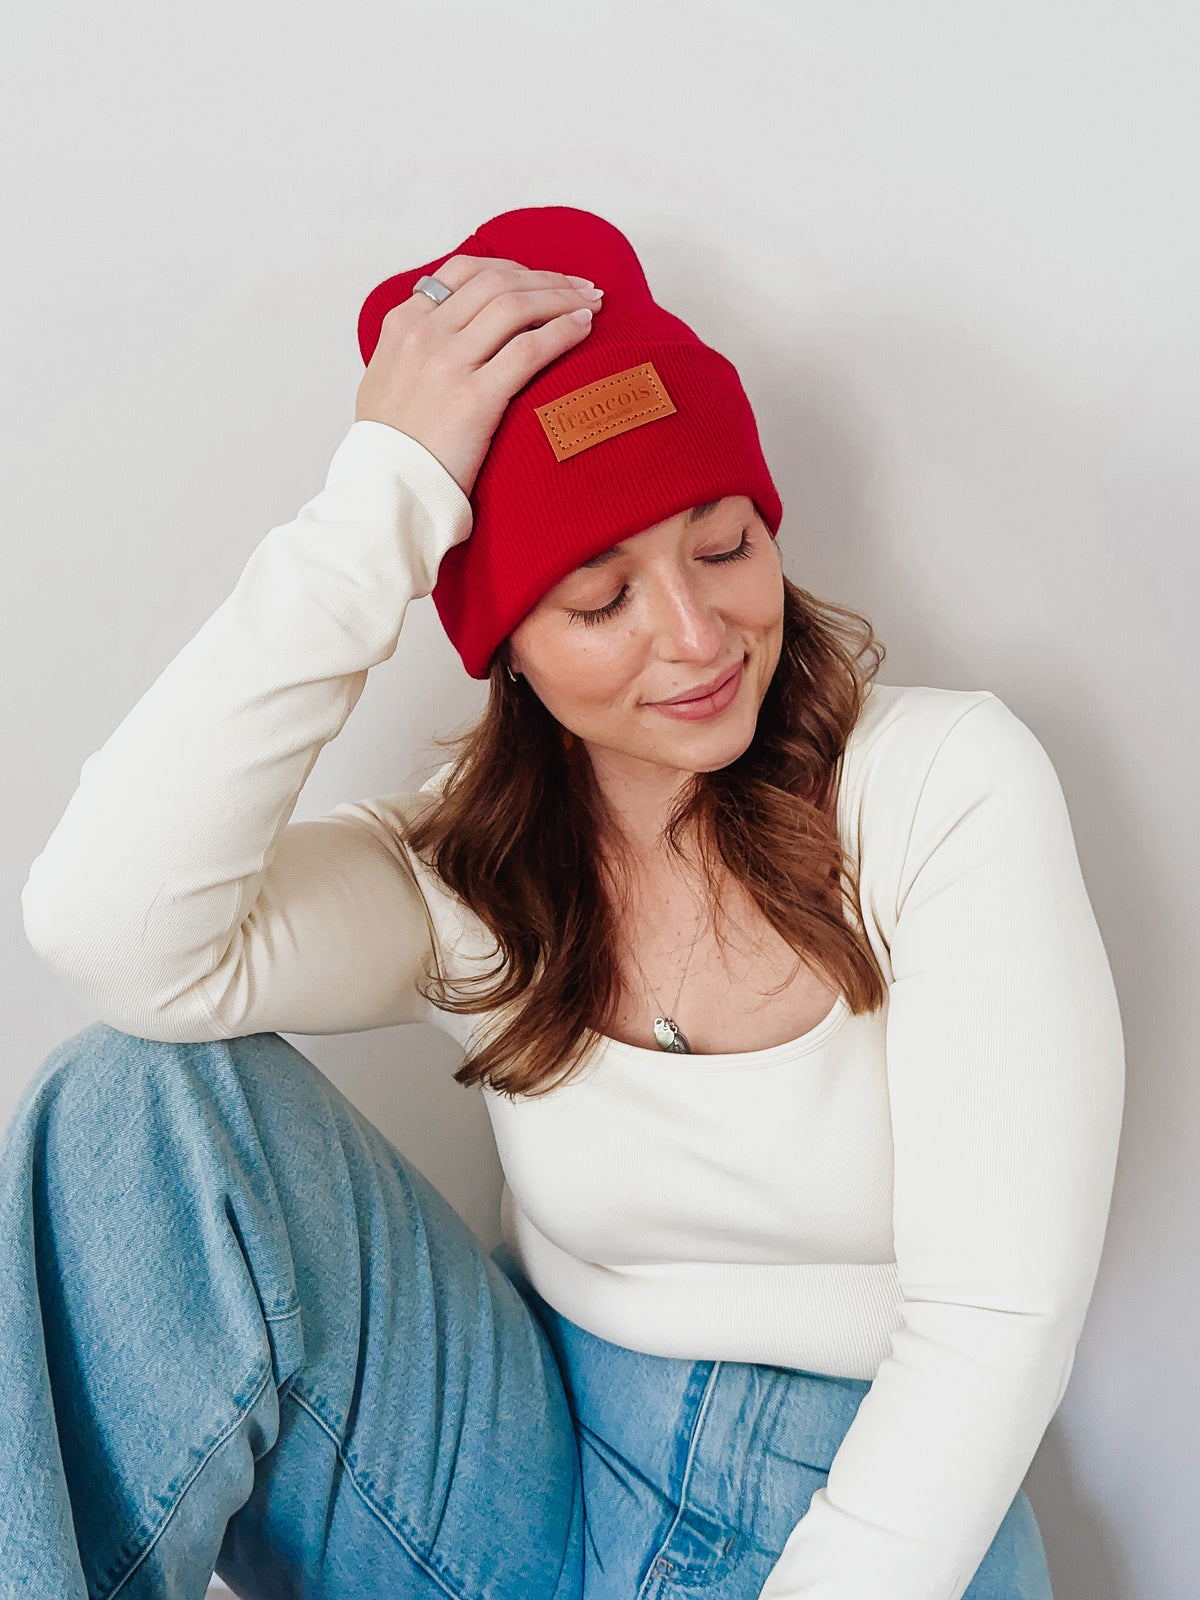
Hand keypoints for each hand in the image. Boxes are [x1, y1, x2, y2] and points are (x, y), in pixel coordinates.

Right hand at [355, 256, 603, 497]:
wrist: (384, 489)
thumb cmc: (390, 446)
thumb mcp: (385, 378)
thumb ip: (414, 347)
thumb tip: (449, 333)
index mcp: (403, 324)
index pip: (464, 271)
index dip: (511, 268)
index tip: (540, 278)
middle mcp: (425, 335)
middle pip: (497, 283)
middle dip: (545, 279)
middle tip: (579, 286)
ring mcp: (449, 363)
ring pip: (516, 306)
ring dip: (560, 297)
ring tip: (589, 302)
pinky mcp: (475, 398)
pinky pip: (528, 349)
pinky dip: (562, 331)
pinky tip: (583, 327)